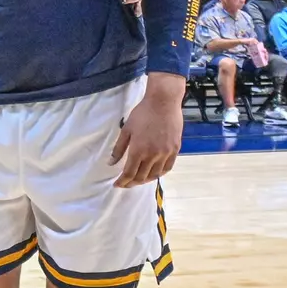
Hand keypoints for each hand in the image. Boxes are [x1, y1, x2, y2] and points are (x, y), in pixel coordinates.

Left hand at [110, 73, 184, 187]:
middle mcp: (153, 155)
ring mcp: (166, 153)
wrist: (163, 102)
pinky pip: (167, 167)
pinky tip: (154, 174)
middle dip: (131, 183)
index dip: (122, 182)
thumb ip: (118, 149)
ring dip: (145, 180)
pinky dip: (159, 174)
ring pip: (155, 174)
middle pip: (141, 176)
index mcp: (138, 151)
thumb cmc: (142, 114)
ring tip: (138, 180)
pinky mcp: (175, 149)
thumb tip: (111, 163)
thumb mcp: (126, 130)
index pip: (129, 173)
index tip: (117, 184)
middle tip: (125, 184)